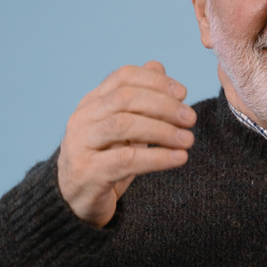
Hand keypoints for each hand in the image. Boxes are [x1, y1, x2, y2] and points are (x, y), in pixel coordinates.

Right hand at [57, 61, 195, 226]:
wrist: (76, 201)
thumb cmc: (106, 158)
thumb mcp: (124, 126)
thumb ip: (140, 98)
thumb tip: (158, 65)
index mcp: (92, 102)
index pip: (123, 77)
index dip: (156, 81)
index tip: (183, 93)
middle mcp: (82, 119)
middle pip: (125, 99)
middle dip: (164, 106)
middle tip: (190, 118)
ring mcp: (80, 145)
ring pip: (123, 126)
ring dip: (162, 131)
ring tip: (188, 139)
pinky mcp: (87, 173)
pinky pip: (126, 160)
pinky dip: (157, 158)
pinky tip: (179, 158)